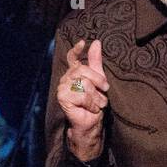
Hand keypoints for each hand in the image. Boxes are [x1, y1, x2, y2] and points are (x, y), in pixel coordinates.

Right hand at [56, 39, 108, 160]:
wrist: (91, 124)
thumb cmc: (95, 104)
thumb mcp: (99, 81)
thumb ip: (96, 62)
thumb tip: (96, 43)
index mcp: (74, 73)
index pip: (72, 58)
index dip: (76, 50)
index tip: (83, 42)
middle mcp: (66, 78)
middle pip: (84, 70)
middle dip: (98, 81)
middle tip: (104, 91)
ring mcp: (62, 88)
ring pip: (84, 83)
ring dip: (96, 96)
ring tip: (97, 104)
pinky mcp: (62, 97)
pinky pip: (82, 94)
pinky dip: (91, 103)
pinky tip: (90, 109)